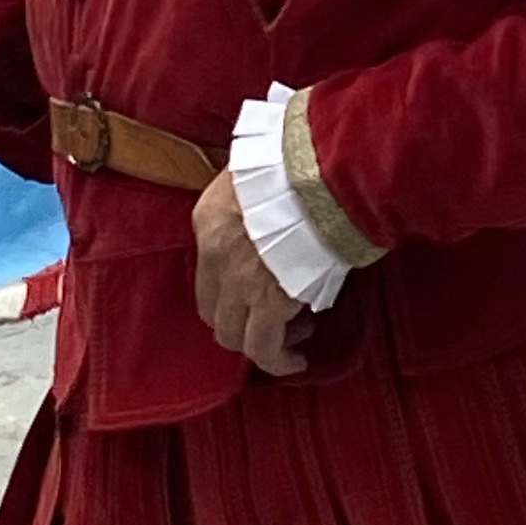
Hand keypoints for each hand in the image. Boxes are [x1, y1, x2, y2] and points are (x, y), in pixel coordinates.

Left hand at [192, 167, 312, 376]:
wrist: (319, 169)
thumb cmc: (299, 163)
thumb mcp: (260, 176)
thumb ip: (256, 203)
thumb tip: (277, 220)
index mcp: (209, 220)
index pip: (206, 272)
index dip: (230, 291)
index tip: (257, 292)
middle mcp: (215, 257)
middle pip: (213, 310)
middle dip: (241, 321)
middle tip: (275, 318)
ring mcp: (239, 283)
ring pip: (234, 336)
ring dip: (259, 343)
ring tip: (292, 338)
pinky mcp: (271, 303)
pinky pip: (266, 348)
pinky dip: (278, 361)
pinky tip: (295, 361)